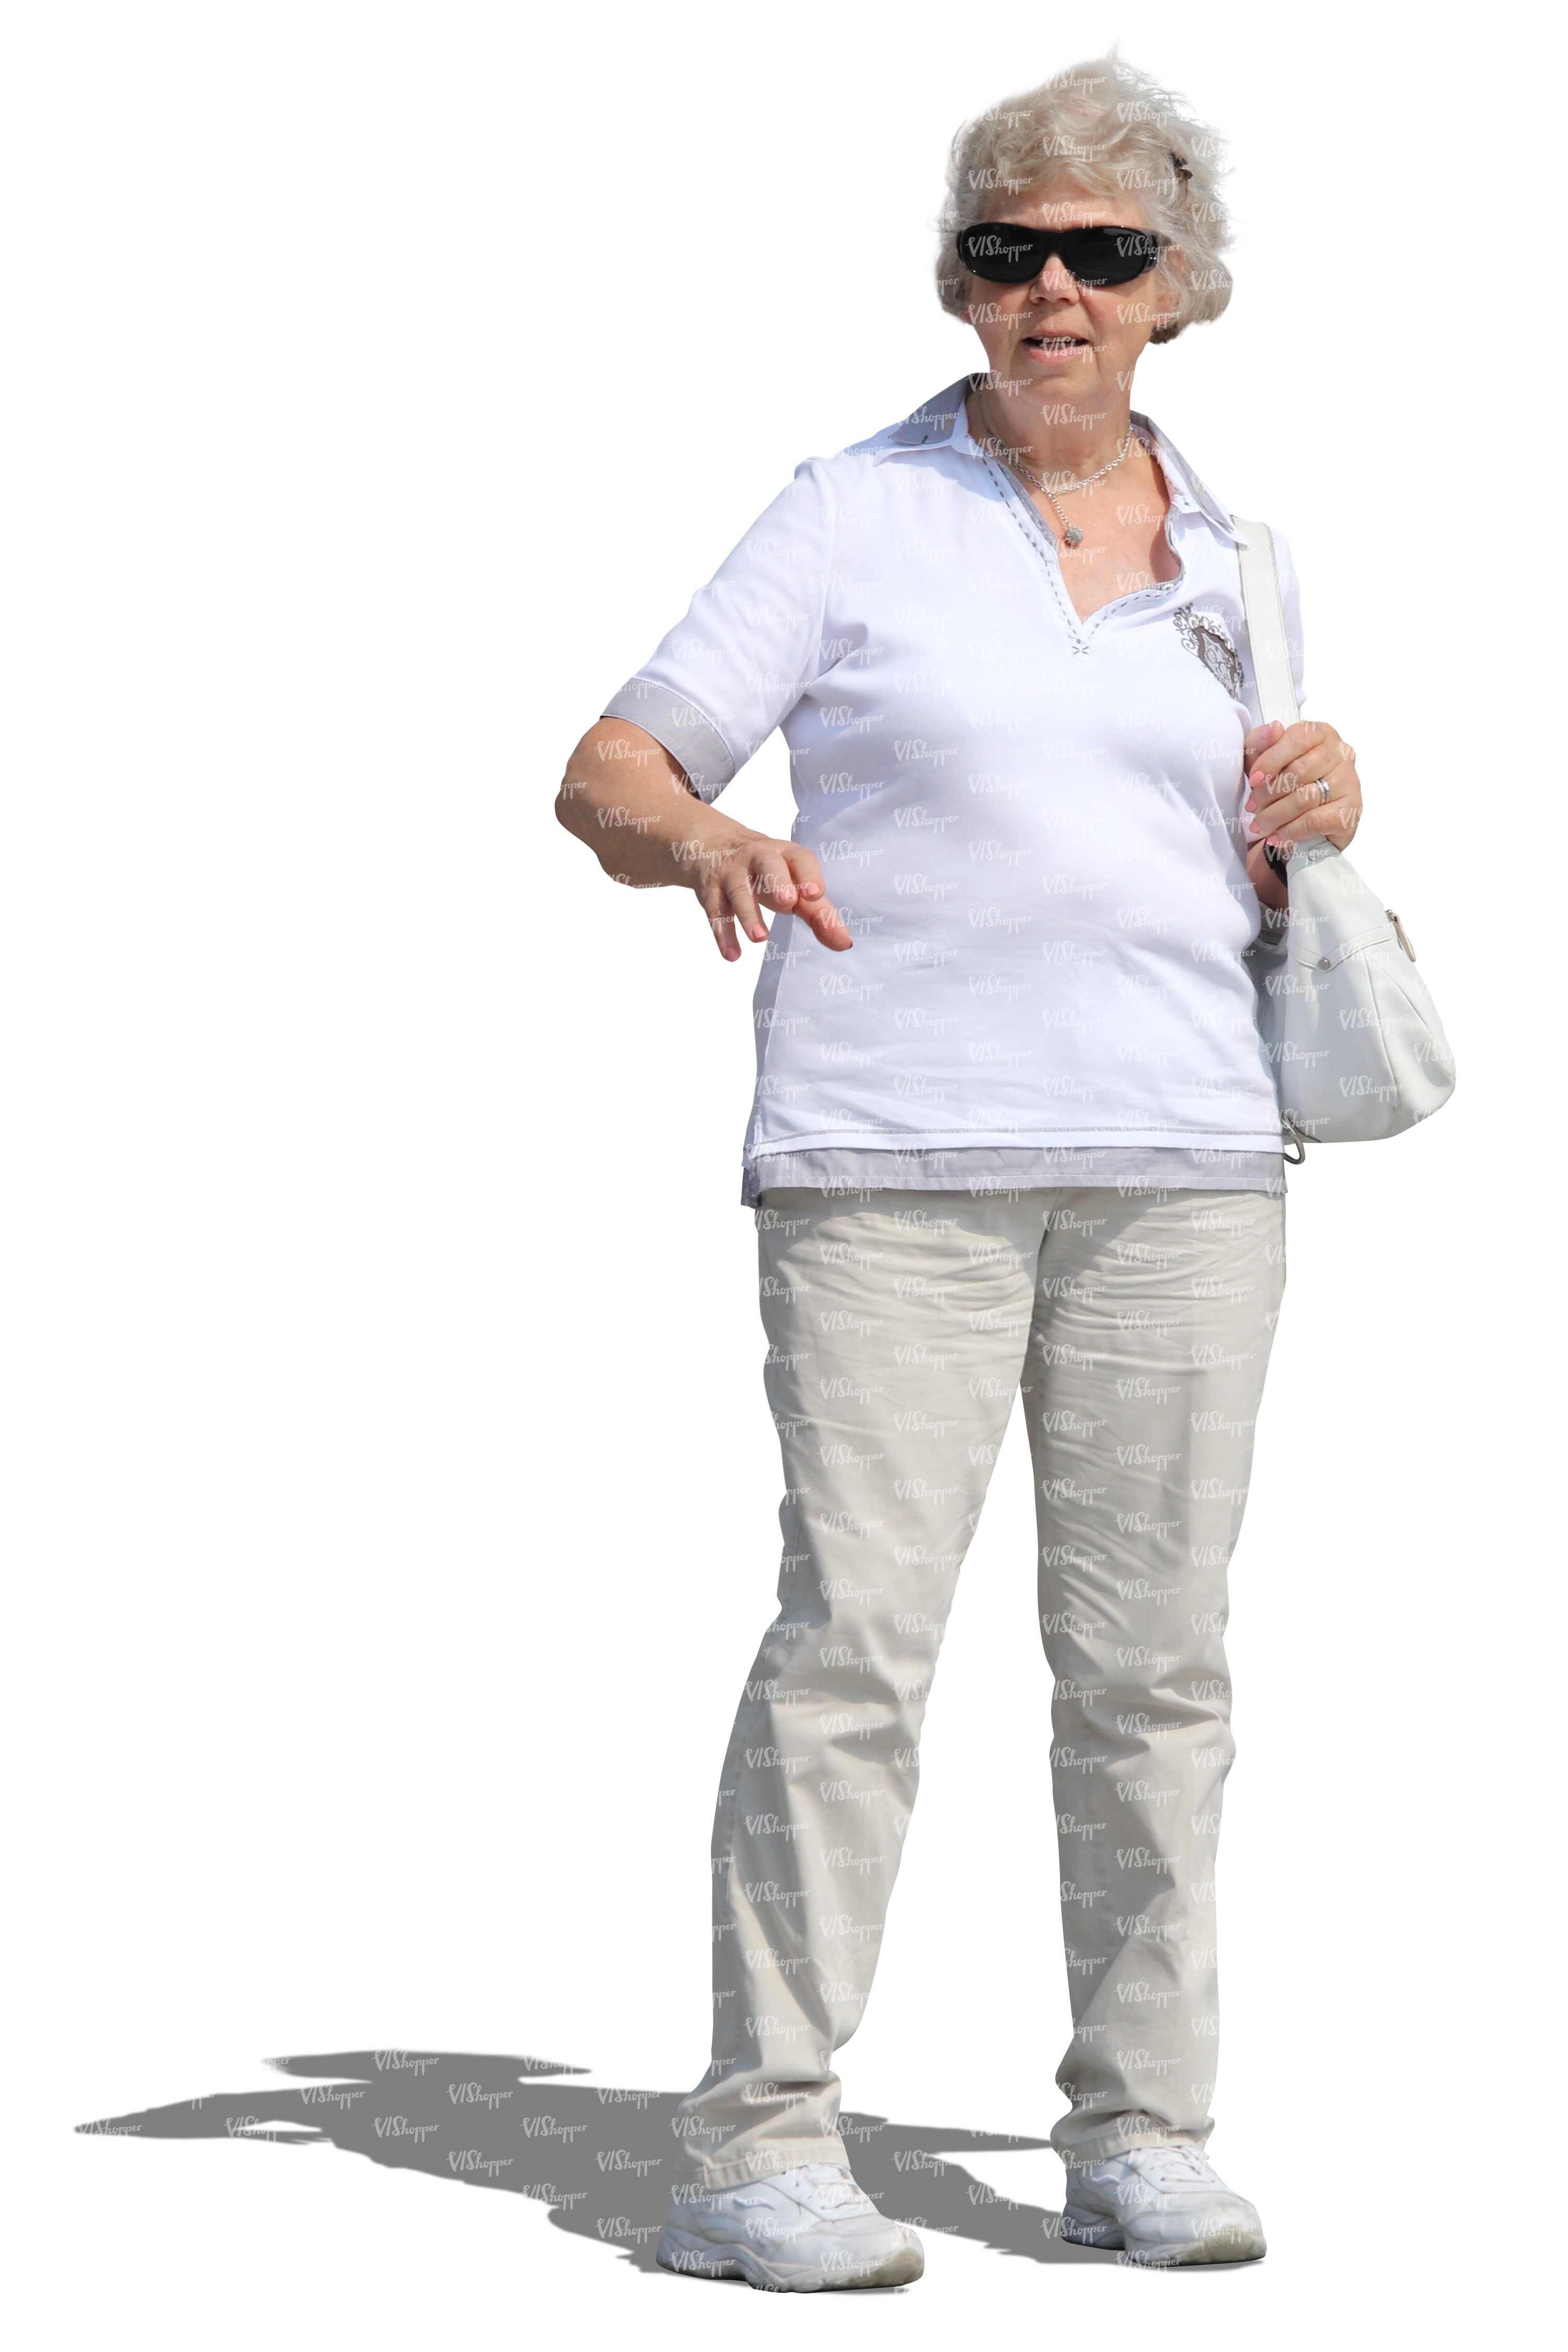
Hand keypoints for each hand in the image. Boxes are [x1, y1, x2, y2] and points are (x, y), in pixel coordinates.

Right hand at [682, 828, 852, 960]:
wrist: (710, 846)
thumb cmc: (765, 871)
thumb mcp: (792, 883)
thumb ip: (818, 912)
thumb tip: (844, 943)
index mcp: (785, 853)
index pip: (799, 859)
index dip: (808, 874)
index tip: (815, 893)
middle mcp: (758, 857)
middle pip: (767, 864)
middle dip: (777, 881)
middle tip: (787, 902)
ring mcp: (731, 872)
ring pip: (739, 890)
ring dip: (749, 913)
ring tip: (760, 938)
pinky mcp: (710, 890)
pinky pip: (715, 911)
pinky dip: (723, 934)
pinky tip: (732, 955)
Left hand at [1242, 719, 1362, 854]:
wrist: (1304, 823)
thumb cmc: (1282, 783)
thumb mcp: (1261, 759)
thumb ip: (1261, 742)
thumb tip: (1273, 729)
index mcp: (1321, 733)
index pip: (1297, 739)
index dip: (1270, 760)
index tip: (1252, 780)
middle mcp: (1341, 752)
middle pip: (1299, 771)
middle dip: (1268, 793)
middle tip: (1252, 808)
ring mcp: (1350, 780)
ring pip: (1305, 798)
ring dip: (1275, 815)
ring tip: (1260, 825)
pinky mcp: (1351, 809)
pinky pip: (1315, 820)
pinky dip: (1291, 831)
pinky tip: (1278, 837)